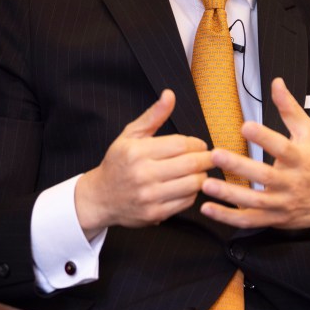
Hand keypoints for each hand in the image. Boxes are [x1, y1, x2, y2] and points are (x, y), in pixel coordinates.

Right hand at [75, 90, 213, 238]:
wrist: (100, 197)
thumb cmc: (118, 162)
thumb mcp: (130, 135)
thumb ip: (153, 115)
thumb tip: (170, 95)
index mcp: (137, 152)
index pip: (181, 144)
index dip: (197, 144)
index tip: (200, 145)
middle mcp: (142, 174)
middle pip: (190, 164)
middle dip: (206, 159)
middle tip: (210, 157)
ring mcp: (149, 196)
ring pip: (192, 184)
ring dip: (202, 177)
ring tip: (200, 171)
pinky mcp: (154, 214)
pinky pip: (186, 202)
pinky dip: (193, 193)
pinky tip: (188, 186)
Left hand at [199, 78, 309, 231]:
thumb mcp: (309, 133)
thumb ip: (290, 109)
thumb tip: (276, 82)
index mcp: (300, 159)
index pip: (282, 148)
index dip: (265, 138)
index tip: (245, 126)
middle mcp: (291, 183)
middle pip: (265, 176)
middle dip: (240, 166)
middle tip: (216, 154)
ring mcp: (281, 203)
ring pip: (254, 201)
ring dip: (229, 194)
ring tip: (206, 184)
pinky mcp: (272, 219)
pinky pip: (248, 220)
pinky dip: (227, 217)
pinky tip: (207, 207)